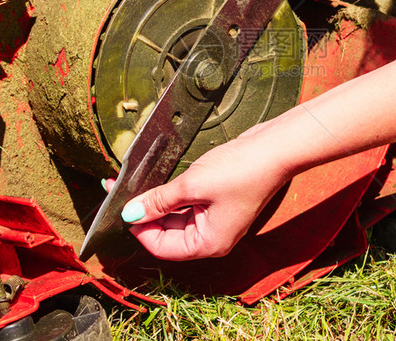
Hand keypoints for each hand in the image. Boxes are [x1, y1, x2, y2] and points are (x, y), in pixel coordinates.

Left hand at [112, 132, 291, 260]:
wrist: (274, 149)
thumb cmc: (240, 171)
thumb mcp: (192, 186)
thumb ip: (158, 201)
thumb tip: (130, 213)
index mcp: (209, 243)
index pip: (161, 247)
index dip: (139, 228)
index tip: (121, 208)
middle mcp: (212, 236)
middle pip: (167, 233)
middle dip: (145, 213)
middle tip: (121, 192)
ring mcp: (216, 219)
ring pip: (175, 217)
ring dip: (156, 202)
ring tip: (137, 185)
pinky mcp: (218, 201)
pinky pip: (187, 204)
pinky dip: (171, 195)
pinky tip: (158, 181)